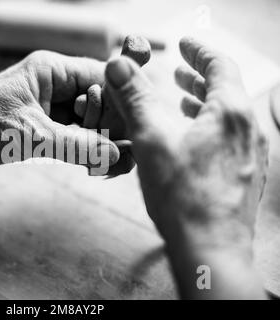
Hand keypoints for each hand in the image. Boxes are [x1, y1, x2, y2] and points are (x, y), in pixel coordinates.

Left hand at [0, 51, 118, 169]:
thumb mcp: (32, 135)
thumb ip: (76, 146)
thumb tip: (115, 155)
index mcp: (52, 70)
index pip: (101, 78)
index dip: (120, 102)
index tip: (133, 127)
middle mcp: (55, 83)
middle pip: (99, 100)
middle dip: (110, 127)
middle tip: (118, 154)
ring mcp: (51, 103)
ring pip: (89, 119)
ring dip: (98, 140)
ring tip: (107, 164)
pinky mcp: (45, 122)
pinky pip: (75, 132)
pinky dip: (84, 147)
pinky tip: (92, 164)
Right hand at [104, 37, 267, 297]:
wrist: (210, 250)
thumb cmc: (184, 198)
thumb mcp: (151, 140)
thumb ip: (135, 99)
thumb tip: (118, 66)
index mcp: (231, 113)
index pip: (220, 66)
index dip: (199, 51)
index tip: (184, 45)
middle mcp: (248, 130)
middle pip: (227, 90)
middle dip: (200, 77)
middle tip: (179, 71)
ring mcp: (251, 154)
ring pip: (228, 115)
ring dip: (204, 102)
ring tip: (182, 99)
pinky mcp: (245, 175)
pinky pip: (229, 137)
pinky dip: (210, 126)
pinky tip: (192, 138)